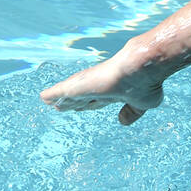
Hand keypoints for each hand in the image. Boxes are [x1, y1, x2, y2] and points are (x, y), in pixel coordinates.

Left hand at [39, 47, 163, 125]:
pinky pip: (63, 90)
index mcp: (115, 92)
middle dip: (72, 102)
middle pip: (82, 96)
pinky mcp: (82, 83)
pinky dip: (53, 93)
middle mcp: (100, 87)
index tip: (81, 107)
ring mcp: (90, 84)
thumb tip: (122, 122)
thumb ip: (131, 113)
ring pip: (70, 92)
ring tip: (47, 101)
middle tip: (60, 105)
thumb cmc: (147, 83)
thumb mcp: (142, 104)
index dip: (88, 104)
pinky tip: (43, 97)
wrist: (144, 68)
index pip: (98, 100)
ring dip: (59, 97)